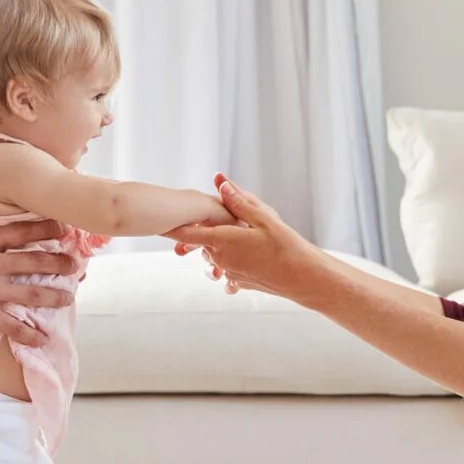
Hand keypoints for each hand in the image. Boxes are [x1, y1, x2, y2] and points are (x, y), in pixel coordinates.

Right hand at [0, 220, 79, 347]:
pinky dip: (30, 334)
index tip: (62, 228)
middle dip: (59, 262)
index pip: (21, 231)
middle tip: (74, 266)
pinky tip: (42, 339)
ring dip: (54, 296)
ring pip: (32, 292)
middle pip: (35, 260)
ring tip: (69, 299)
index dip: (46, 228)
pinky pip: (13, 325)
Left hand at [165, 176, 322, 299]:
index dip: (172, 226)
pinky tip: (248, 258)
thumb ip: (238, 201)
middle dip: (206, 232)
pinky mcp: (239, 283)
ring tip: (243, 240)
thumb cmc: (287, 246)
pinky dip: (232, 263)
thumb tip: (219, 181)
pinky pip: (227, 271)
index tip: (159, 221)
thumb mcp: (264, 218)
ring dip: (220, 248)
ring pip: (214, 256)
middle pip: (202, 243)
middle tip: (225, 222)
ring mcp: (229, 273)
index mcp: (223, 241)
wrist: (304, 279)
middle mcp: (221, 259)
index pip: (187, 234)